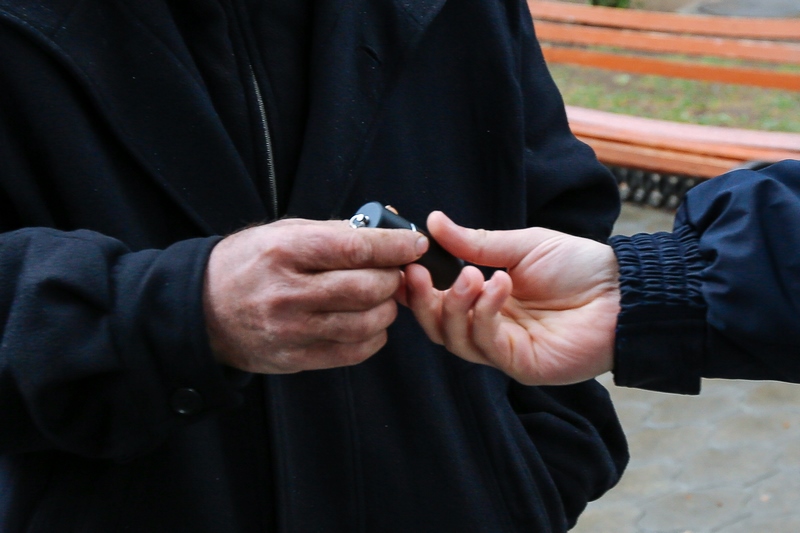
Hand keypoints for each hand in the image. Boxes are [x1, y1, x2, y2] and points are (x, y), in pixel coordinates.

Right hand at [204, 218, 427, 373]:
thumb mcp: (282, 233)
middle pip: (366, 288)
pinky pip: (353, 352)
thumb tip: (389, 228)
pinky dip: (373, 336)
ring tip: (381, 297)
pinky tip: (369, 322)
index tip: (415, 243)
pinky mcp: (295, 359)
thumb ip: (335, 232)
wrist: (202, 311)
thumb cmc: (248, 264)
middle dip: (393, 278)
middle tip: (396, 272)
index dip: (393, 246)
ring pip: (366, 323)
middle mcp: (287, 293)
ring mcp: (291, 331)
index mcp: (283, 252)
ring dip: (386, 308)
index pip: (353, 248)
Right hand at [405, 212, 619, 384]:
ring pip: (454, 339)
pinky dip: (484, 312)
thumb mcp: (521, 245)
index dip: (416, 289)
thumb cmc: (580, 266)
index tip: (404, 265)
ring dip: (455, 305)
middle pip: (438, 326)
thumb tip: (434, 221)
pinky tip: (498, 284)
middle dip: (423, 301)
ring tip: (473, 275)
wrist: (624, 290)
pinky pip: (485, 343)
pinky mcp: (520, 364)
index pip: (440, 300)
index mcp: (488, 299)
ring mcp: (504, 349)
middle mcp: (491, 326)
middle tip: (420, 273)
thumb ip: (476, 241)